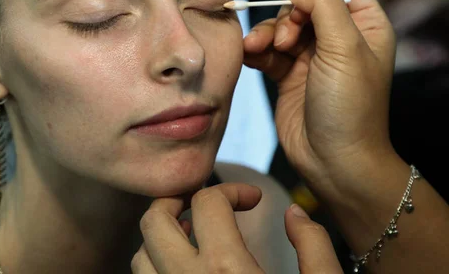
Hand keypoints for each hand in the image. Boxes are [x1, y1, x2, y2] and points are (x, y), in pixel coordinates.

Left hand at [131, 183, 342, 272]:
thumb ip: (315, 249)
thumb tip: (294, 215)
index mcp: (230, 272)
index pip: (207, 203)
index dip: (231, 190)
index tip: (251, 199)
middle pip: (155, 221)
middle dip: (176, 202)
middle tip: (203, 204)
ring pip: (140, 256)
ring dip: (162, 237)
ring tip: (193, 236)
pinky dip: (155, 265)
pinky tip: (185, 267)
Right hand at [243, 0, 396, 192]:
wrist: (333, 161)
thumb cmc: (349, 106)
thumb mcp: (343, 48)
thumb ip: (319, 2)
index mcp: (364, 23)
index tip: (303, 15)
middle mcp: (338, 36)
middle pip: (301, 1)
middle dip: (286, 17)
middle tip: (285, 42)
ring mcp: (311, 55)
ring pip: (279, 25)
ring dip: (264, 33)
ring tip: (257, 50)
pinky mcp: (288, 74)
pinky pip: (266, 49)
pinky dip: (255, 50)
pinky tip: (248, 57)